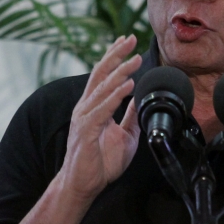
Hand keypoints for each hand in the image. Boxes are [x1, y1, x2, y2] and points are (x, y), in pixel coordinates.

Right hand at [59, 35, 141, 201]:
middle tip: (130, 38)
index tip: (126, 40)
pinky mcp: (87, 132)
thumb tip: (140, 98)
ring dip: (120, 72)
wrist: (84, 186)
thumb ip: (129, 115)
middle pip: (100, 74)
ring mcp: (85, 118)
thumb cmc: (100, 162)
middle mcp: (86, 108)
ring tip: (135, 59)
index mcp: (93, 107)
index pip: (102, 75)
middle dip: (116, 54)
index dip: (113, 56)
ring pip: (103, 89)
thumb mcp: (124, 135)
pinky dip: (116, 96)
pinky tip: (128, 86)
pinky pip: (102, 110)